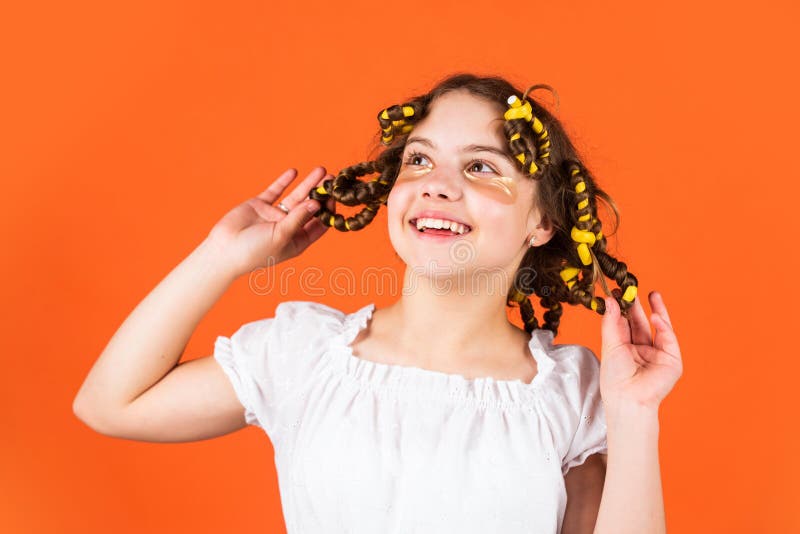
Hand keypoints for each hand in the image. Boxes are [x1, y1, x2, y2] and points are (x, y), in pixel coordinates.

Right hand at [206, 166, 334, 275]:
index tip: (337, 197)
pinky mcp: (260, 205)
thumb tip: (317, 204)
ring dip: (308, 184)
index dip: (329, 211)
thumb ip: (299, 219)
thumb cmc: (254, 252)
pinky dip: (284, 181)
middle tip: (333, 179)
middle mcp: (288, 227)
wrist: (224, 250)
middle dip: (321, 193)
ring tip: (321, 170)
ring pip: (296, 196)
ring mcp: (274, 215)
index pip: (319, 224)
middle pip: (310, 207)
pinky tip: (294, 172)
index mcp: (298, 240)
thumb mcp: (281, 236)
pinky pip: (275, 191)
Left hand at [599, 291, 682, 411]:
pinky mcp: (671, 359)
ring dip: (656, 311)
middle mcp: (641, 351)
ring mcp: (657, 354)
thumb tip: (611, 300)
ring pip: (657, 328)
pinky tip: (656, 316)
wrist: (628, 398)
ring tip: (652, 294)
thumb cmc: (615, 378)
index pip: (624, 324)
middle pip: (640, 323)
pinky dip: (664, 326)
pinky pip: (668, 338)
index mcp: (623, 349)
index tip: (616, 292)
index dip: (621, 308)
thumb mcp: (610, 345)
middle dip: (638, 306)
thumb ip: (611, 322)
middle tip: (632, 288)